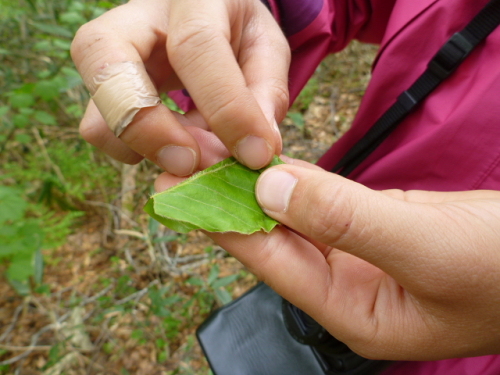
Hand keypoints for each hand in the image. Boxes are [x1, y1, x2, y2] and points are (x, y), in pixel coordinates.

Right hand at [71, 0, 289, 174]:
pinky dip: (137, 151)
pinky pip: (100, 132)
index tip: (254, 154)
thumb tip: (259, 151)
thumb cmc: (236, 32)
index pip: (196, 45)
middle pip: (104, 60)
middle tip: (191, 163)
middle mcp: (136, 19)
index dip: (226, 106)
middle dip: (148, 126)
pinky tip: (175, 146)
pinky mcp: (103, 91)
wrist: (207, 20)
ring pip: (93, 110)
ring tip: (193, 156)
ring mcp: (110, 57)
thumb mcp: (265, 50)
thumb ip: (266, 93)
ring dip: (143, 148)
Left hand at [156, 157, 499, 359]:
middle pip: (277, 240)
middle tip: (188, 165)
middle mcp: (346, 285)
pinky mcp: (371, 223)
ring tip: (215, 154)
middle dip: (232, 202)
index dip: (227, 226)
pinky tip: (266, 160)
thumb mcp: (427, 248)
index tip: (185, 194)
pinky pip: (322, 200)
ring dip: (258, 186)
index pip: (275, 264)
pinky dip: (295, 178)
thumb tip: (271, 188)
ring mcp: (358, 253)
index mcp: (351, 311)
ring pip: (296, 216)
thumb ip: (348, 220)